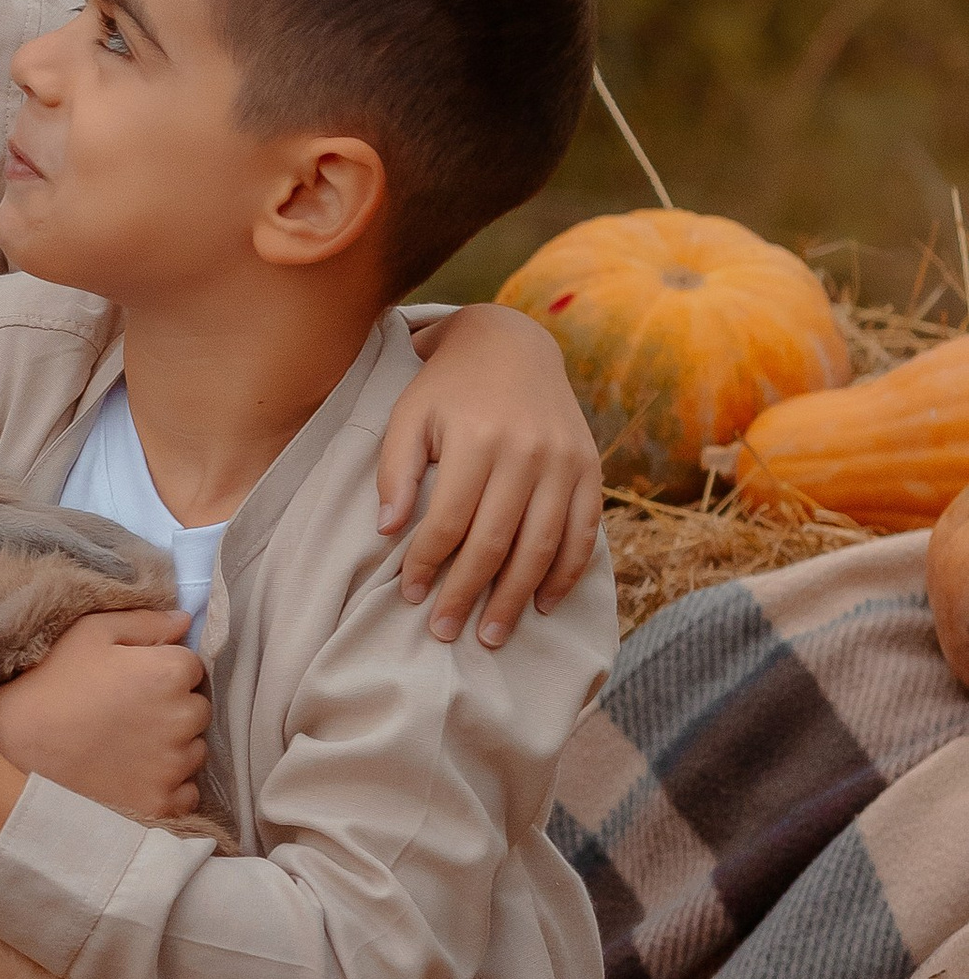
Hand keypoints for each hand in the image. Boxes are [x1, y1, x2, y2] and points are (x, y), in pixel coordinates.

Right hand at [0, 610, 207, 823]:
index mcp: (168, 673)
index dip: (162, 671)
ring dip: (172, 748)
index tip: (132, 682)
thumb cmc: (46, 687)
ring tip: (123, 747)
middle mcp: (182, 720)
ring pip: (193, 752)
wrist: (8, 756)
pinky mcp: (162, 806)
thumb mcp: (86, 635)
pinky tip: (128, 777)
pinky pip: (184, 793)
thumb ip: (142, 621)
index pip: (193, 667)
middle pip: (197, 709)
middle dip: (172, 709)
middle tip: (126, 715)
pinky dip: (166, 787)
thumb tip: (184, 621)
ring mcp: (174, 768)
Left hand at [383, 301, 601, 645]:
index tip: (410, 595)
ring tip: (491, 635)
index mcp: (476, 437)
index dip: (427, 564)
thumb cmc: (446, 387)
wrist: (511, 344)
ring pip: (542, 545)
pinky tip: (543, 604)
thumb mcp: (409, 415)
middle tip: (446, 633)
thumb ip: (395, 471)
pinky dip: (566, 573)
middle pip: (495, 541)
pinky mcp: (589, 467)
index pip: (448, 521)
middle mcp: (525, 451)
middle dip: (468, 594)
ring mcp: (563, 460)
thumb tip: (389, 531)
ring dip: (516, 597)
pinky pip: (583, 532)